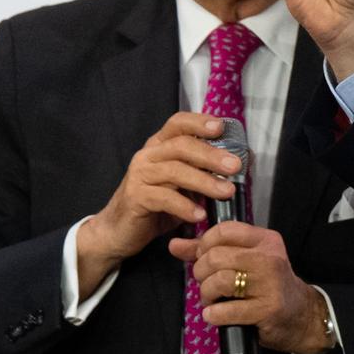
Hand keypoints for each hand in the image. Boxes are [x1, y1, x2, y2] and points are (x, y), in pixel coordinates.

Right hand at [75, 113, 238, 289]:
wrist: (119, 230)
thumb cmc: (154, 205)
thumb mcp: (179, 185)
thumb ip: (199, 173)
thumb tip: (234, 167)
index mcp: (158, 146)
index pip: (177, 123)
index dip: (199, 122)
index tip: (221, 127)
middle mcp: (147, 156)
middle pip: (181, 146)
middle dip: (210, 155)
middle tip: (235, 166)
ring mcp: (139, 175)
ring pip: (175, 171)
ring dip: (204, 181)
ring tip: (226, 192)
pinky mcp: (135, 197)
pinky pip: (164, 198)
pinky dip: (185, 206)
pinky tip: (200, 215)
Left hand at [168, 221, 330, 353]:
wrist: (302, 316)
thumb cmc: (268, 286)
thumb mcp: (245, 262)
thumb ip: (209, 251)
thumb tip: (174, 245)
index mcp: (265, 240)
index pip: (225, 230)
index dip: (204, 244)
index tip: (203, 258)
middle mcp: (270, 258)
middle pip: (217, 256)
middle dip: (201, 272)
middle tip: (205, 283)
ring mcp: (270, 284)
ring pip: (220, 281)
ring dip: (207, 294)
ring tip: (210, 300)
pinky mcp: (268, 309)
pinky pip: (228, 310)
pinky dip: (214, 314)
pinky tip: (213, 315)